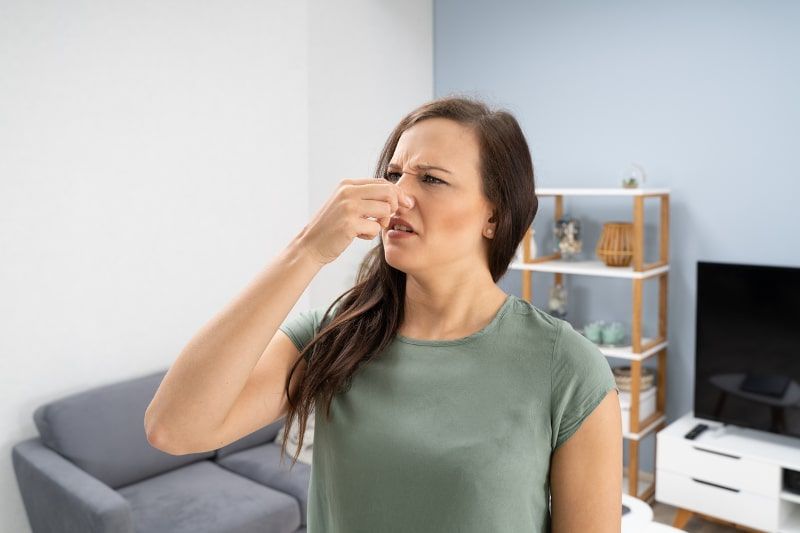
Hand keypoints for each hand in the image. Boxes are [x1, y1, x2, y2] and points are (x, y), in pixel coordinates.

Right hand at [299, 177, 413, 264]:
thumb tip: (398, 195)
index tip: (406, 205)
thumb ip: (366, 197)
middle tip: (389, 219)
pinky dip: (371, 235)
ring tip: (368, 228)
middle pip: (388, 192)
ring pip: (385, 210)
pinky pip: (376, 228)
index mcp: (348, 185)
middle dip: (396, 205)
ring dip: (382, 222)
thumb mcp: (346, 204)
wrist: (310, 245)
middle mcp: (348, 192)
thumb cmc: (332, 226)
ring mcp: (348, 207)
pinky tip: (357, 236)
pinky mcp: (349, 224)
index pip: (382, 182)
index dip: (398, 193)